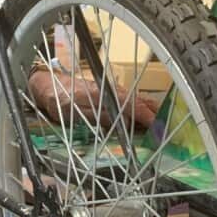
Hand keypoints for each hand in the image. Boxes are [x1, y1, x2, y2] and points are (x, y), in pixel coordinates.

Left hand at [27, 67, 159, 130]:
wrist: (48, 84)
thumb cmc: (59, 99)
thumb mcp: (76, 112)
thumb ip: (99, 116)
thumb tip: (123, 122)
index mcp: (108, 95)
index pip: (135, 106)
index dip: (148, 118)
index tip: (159, 129)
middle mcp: (114, 91)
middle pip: (142, 101)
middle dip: (157, 115)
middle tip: (168, 131)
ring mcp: (114, 91)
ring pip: (138, 100)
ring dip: (151, 113)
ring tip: (162, 128)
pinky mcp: (111, 93)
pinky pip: (131, 101)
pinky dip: (142, 110)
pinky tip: (145, 121)